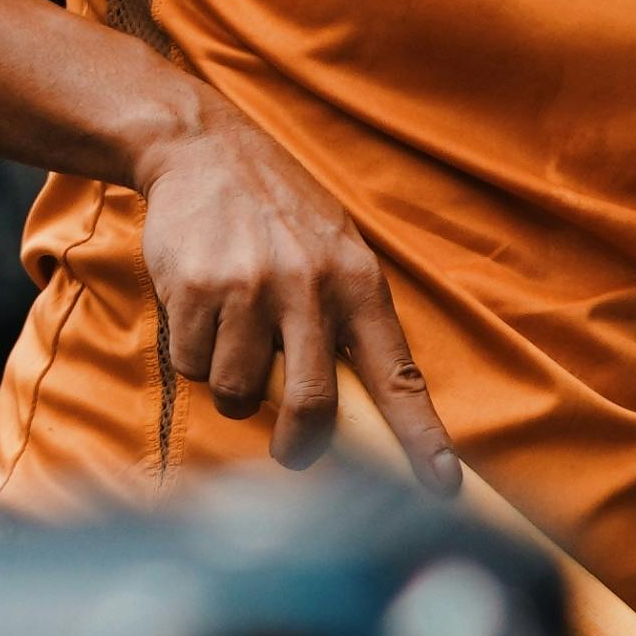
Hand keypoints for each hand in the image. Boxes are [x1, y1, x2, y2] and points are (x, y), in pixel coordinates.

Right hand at [132, 101, 454, 487]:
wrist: (206, 149)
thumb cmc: (281, 216)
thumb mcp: (339, 253)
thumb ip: (352, 321)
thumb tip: (360, 408)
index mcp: (360, 285)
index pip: (399, 375)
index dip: (422, 436)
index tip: (443, 486)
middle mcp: (310, 289)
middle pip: (312, 406)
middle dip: (300, 446)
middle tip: (291, 452)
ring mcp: (249, 290)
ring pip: (240, 392)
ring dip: (234, 390)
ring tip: (234, 343)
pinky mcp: (194, 289)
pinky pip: (192, 364)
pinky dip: (194, 357)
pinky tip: (201, 314)